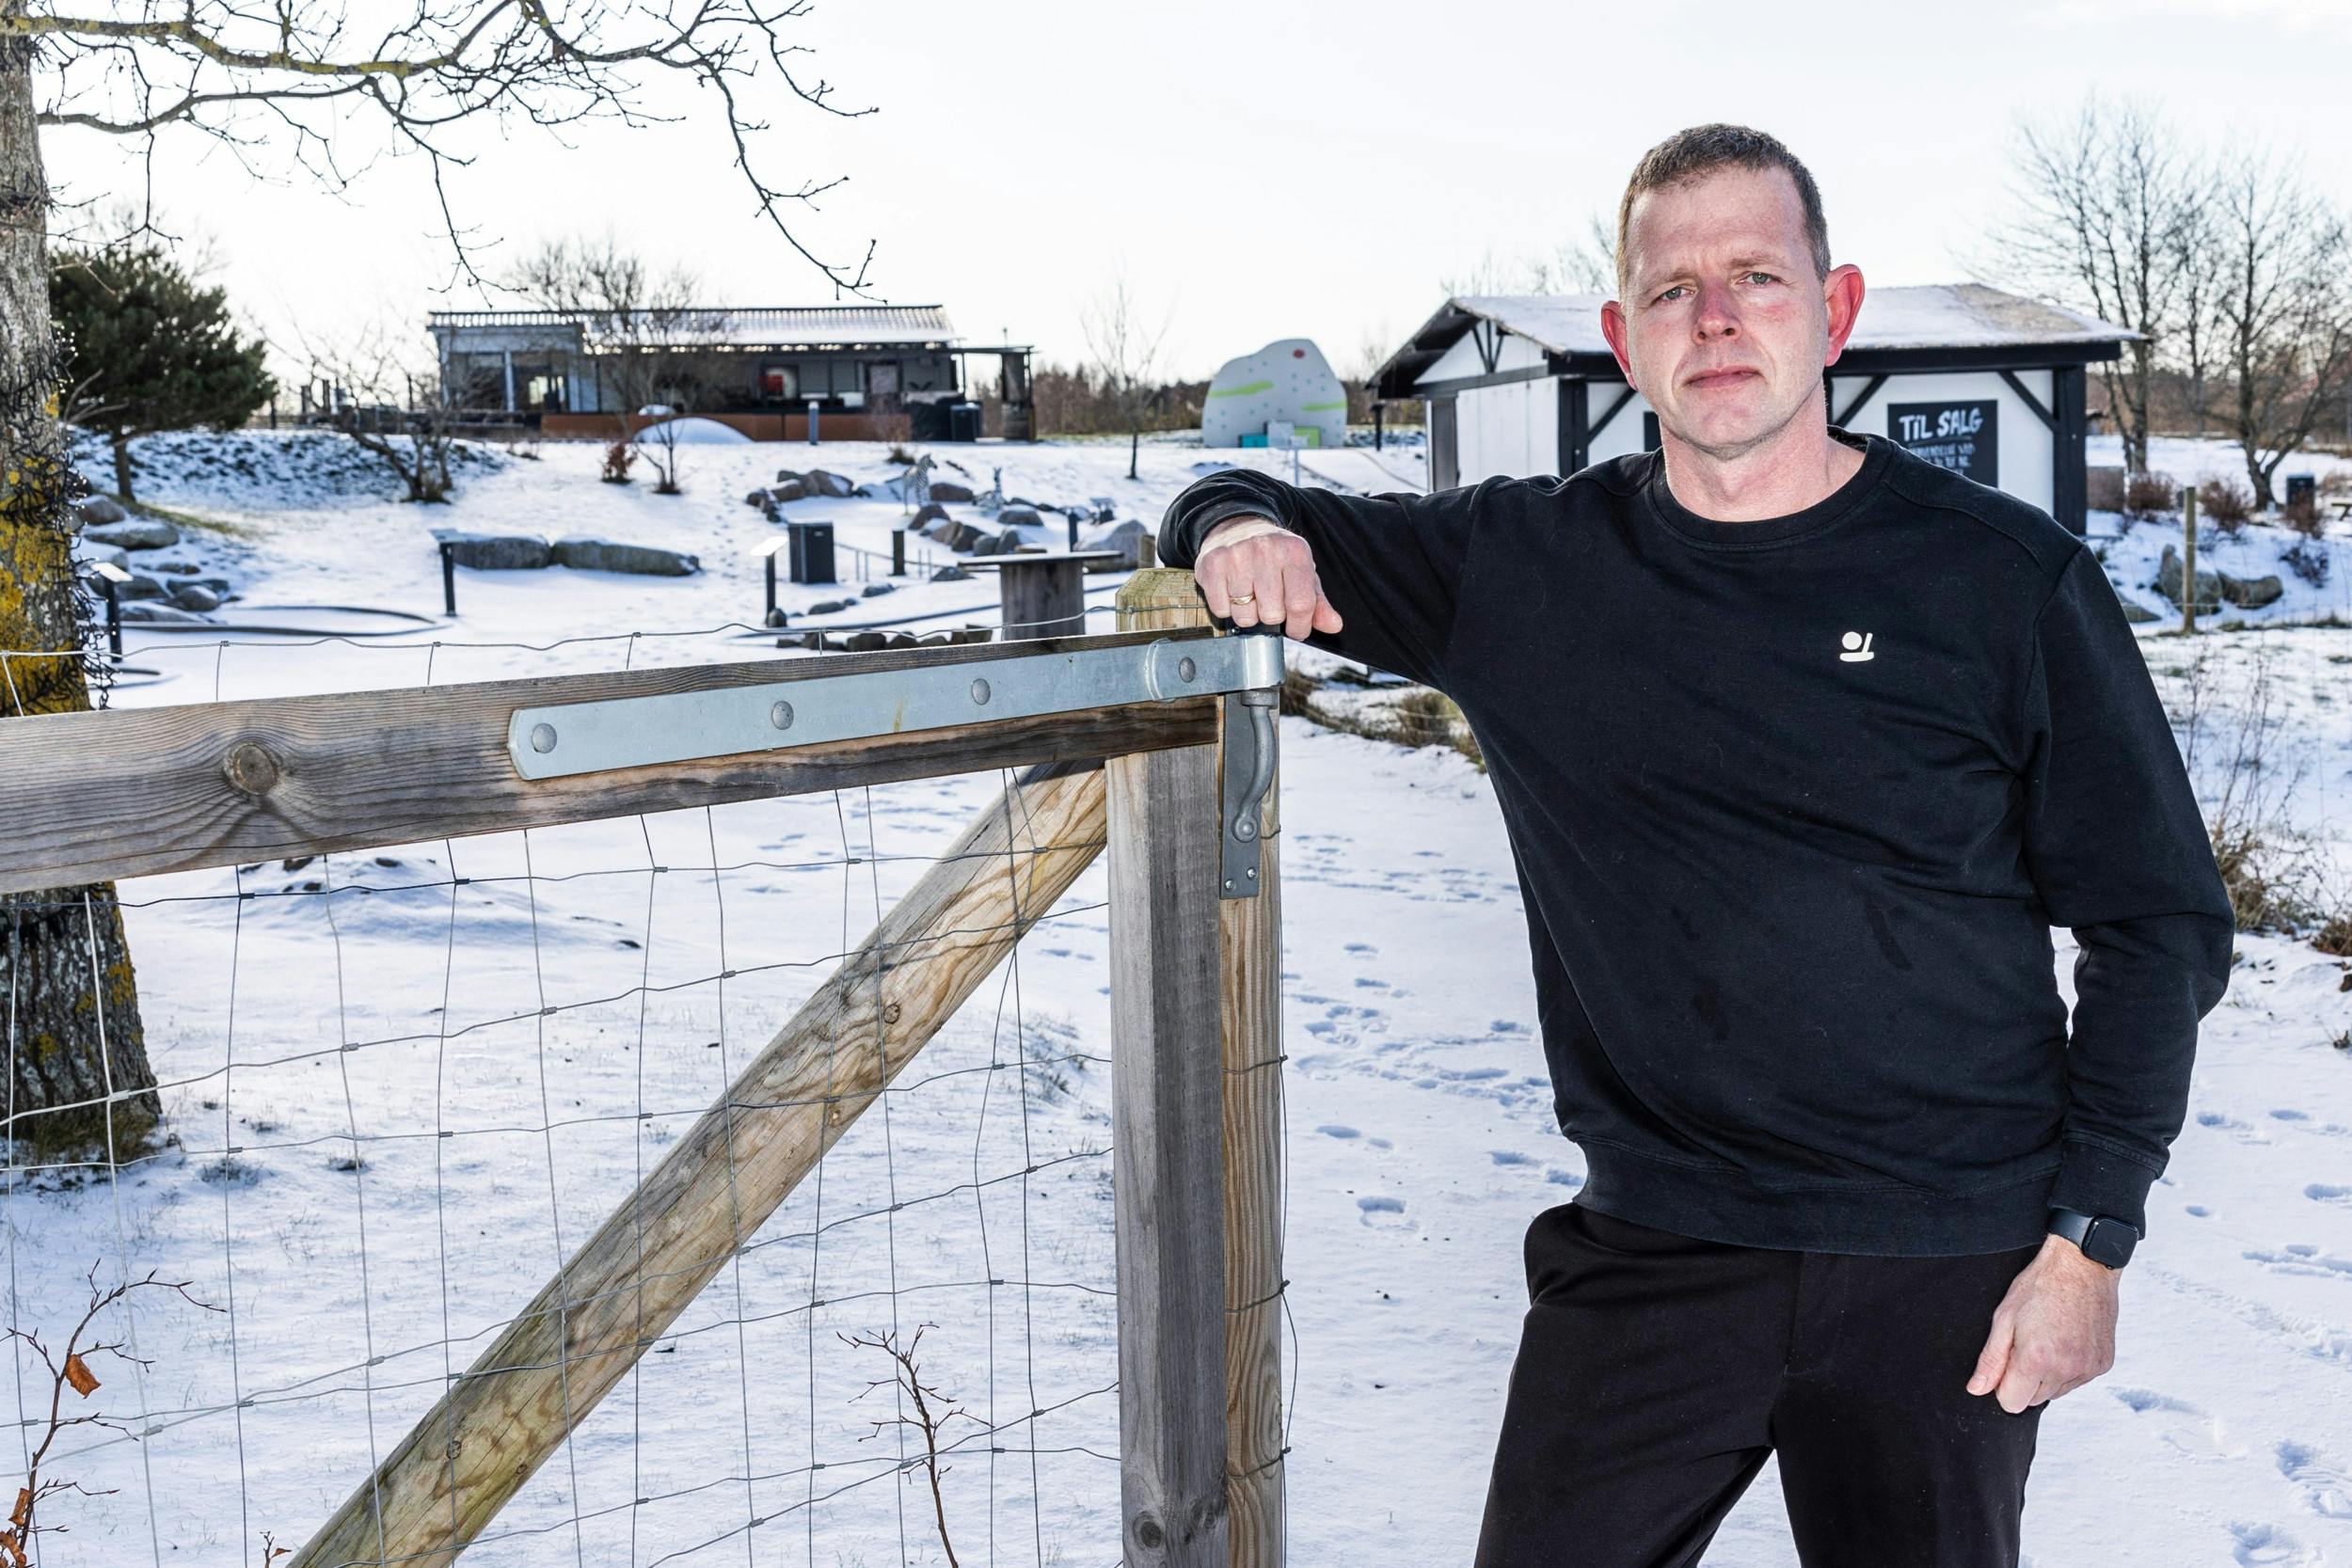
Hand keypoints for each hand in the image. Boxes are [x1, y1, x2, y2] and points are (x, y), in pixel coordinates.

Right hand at [1195, 515, 1344, 640]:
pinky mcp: (1211, 564)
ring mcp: (1236, 556)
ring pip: (1244, 616)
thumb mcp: (1302, 574)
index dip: (1299, 626)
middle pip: (1271, 614)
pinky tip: (1231, 591)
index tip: (1296, 628)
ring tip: (1249, 595)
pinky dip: (1226, 609)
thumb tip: (1334, 626)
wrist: (1237, 527)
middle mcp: (1265, 550)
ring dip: (1248, 614)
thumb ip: (1318, 603)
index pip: (1301, 605)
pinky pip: (1221, 610)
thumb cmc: (1275, 558)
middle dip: (1271, 617)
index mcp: (1295, 551)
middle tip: (1268, 601)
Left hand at [1965, 1233, 2119, 1413]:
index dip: (2003, 1385)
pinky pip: (2078, 1380)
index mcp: (2036, 1359)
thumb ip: (1991, 1360)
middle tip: (2027, 1343)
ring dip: (2048, 1374)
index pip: (2012, 1403)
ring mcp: (2088, 1368)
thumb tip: (1977, 1389)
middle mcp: (2065, 1369)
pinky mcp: (2104, 1364)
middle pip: (2034, 1399)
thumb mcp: (2004, 1318)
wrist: (2083, 1266)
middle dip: (2025, 1379)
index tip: (2006, 1363)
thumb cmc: (2040, 1286)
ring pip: (2057, 1392)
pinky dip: (2069, 1367)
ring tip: (2048, 1338)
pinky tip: (2066, 1339)